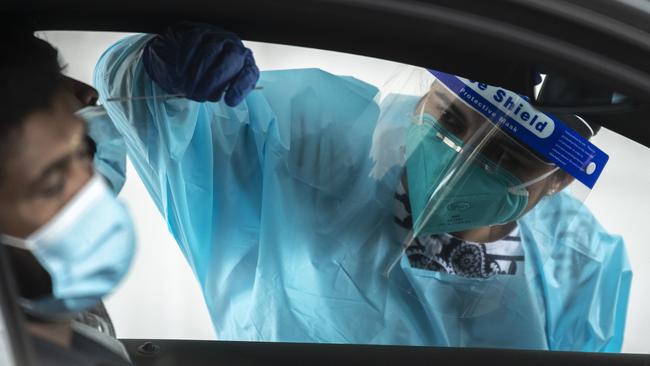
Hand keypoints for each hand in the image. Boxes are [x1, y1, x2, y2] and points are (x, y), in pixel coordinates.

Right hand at [142, 22, 258, 105]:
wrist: (191, 53)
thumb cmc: (210, 75)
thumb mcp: (220, 86)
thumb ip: (222, 92)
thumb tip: (221, 98)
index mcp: (246, 63)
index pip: (249, 74)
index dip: (240, 88)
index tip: (229, 102)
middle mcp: (235, 46)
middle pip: (230, 60)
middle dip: (213, 81)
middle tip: (200, 96)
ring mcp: (217, 36)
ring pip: (209, 53)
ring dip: (197, 74)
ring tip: (189, 89)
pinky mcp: (199, 31)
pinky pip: (193, 43)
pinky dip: (186, 59)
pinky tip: (181, 72)